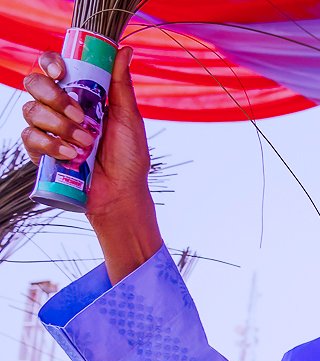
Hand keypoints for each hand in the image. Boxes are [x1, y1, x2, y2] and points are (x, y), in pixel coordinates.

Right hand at [21, 47, 159, 280]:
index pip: (53, 67)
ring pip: (31, 110)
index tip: (64, 73)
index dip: (51, 63)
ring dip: (59, 125)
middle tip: (80, 116)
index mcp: (79, 94)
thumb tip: (126, 50)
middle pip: (35, 83)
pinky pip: (30, 137)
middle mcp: (58, 107)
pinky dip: (51, 145)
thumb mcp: (128, 118)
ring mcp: (47, 128)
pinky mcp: (39, 151)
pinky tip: (71, 155)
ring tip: (86, 143)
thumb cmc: (129, 157)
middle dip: (55, 97)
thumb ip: (121, 85)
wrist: (122, 193)